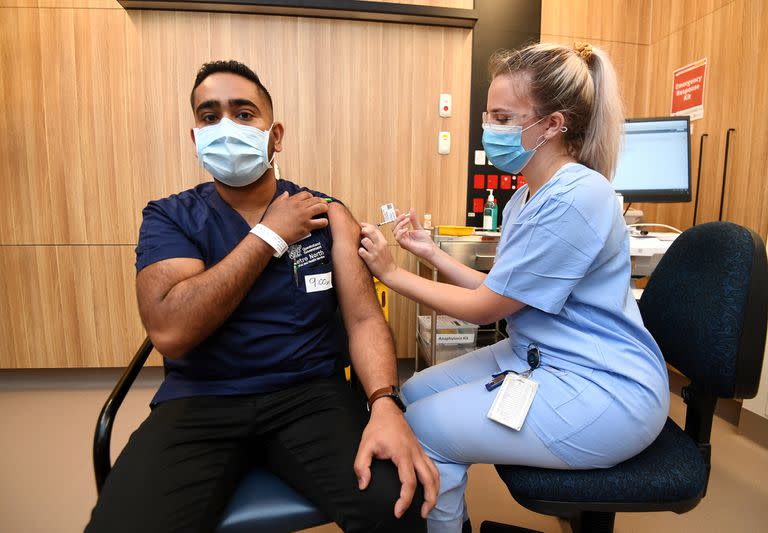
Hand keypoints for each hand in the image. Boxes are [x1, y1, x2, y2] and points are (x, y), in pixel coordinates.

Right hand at [261, 191, 328, 244]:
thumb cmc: (270, 221)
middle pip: (315, 200)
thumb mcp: (274, 206)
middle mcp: (299, 206)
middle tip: (323, 204)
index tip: (312, 200)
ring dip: (325, 208)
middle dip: (321, 201)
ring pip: (320, 208)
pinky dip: (324, 222)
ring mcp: (304, 216)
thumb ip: (281, 198)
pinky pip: (321, 222)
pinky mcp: (307, 226)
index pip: (306, 194)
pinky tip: (324, 223)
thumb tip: (286, 193)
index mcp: (292, 201)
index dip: (311, 197)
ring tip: (325, 211)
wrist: (270, 234)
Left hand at [354, 399, 438, 518]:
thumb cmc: (377, 428)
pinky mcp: (420, 451)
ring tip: (428, 506)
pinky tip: (430, 489)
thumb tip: (364, 485)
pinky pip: (433, 468)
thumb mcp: (365, 445)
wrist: (388, 411)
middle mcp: (415, 454)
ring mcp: (420, 452)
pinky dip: (434, 481)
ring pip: (435, 474)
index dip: (405, 500)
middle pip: (430, 480)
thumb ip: (361, 466)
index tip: (398, 511)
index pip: (409, 482)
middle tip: (422, 514)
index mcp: (402, 454)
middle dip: (429, 500)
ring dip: (435, 491)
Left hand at [359, 223, 397, 281]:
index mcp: (383, 241)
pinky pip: (361, 251)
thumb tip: (367, 232)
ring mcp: (375, 252)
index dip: (366, 225)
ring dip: (361, 242)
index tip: (362, 225)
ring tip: (363, 246)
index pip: (374, 228)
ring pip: (364, 240)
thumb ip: (377, 240)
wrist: (390, 272)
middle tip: (361, 234)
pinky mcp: (370, 259)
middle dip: (363, 230)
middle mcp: (379, 245)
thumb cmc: (385, 260)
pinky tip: (362, 254)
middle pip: (370, 231)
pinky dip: (360, 252)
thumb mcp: (384, 247)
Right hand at [392, 209, 436, 260]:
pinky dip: (400, 232)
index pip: (398, 224)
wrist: (430, 248)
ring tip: (407, 220)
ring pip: (394, 231)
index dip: (396, 217)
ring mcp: (403, 241)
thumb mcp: (418, 227)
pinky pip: (398, 237)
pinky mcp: (404, 244)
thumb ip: (413, 219)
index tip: (397, 210)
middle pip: (394, 227)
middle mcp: (403, 237)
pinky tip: (406, 229)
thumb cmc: (425, 241)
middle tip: (403, 215)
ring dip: (400, 224)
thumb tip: (411, 210)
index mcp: (405, 233)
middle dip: (397, 220)